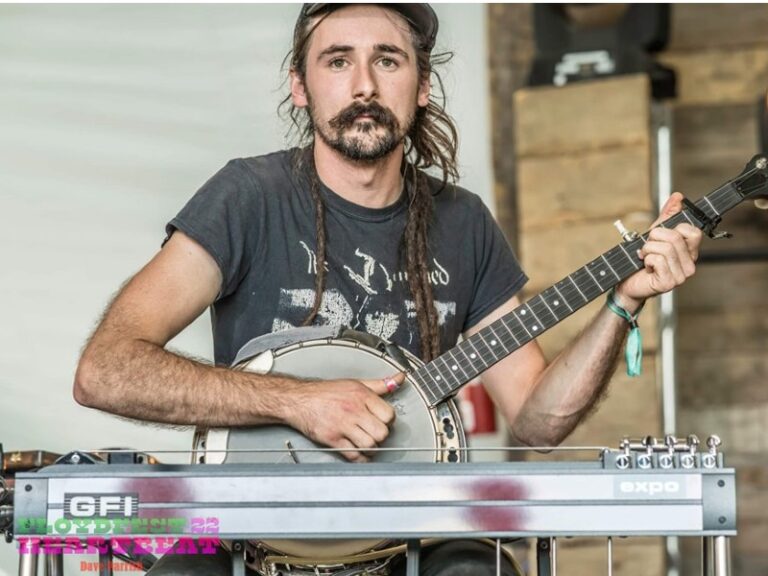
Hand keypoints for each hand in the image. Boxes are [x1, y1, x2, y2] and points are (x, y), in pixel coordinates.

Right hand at [284, 372, 404, 461]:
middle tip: (374, 433)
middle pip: (381, 432)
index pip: (388, 414)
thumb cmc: (326, 393)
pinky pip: (353, 455)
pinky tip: (359, 452)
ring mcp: (342, 426)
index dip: (388, 421)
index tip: (383, 421)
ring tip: (367, 443)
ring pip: (370, 445)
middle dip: (381, 436)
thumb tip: (399, 378)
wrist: (299, 400)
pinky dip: (360, 458)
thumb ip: (380, 384)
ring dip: (371, 448)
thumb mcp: (355, 383)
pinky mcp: (332, 439)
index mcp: (361, 395)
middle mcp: (353, 410)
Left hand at [615, 192, 702, 310]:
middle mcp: (689, 264)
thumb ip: (668, 216)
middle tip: (647, 248)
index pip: (693, 232)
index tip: (660, 236)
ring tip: (645, 258)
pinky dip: (646, 260)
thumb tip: (678, 197)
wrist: (627, 283)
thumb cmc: (642, 261)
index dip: (673, 229)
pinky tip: (646, 267)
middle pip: (675, 237)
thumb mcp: (654, 235)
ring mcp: (681, 276)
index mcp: (690, 252)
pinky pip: (656, 260)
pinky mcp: (669, 283)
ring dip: (648, 250)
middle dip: (653, 238)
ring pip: (665, 248)